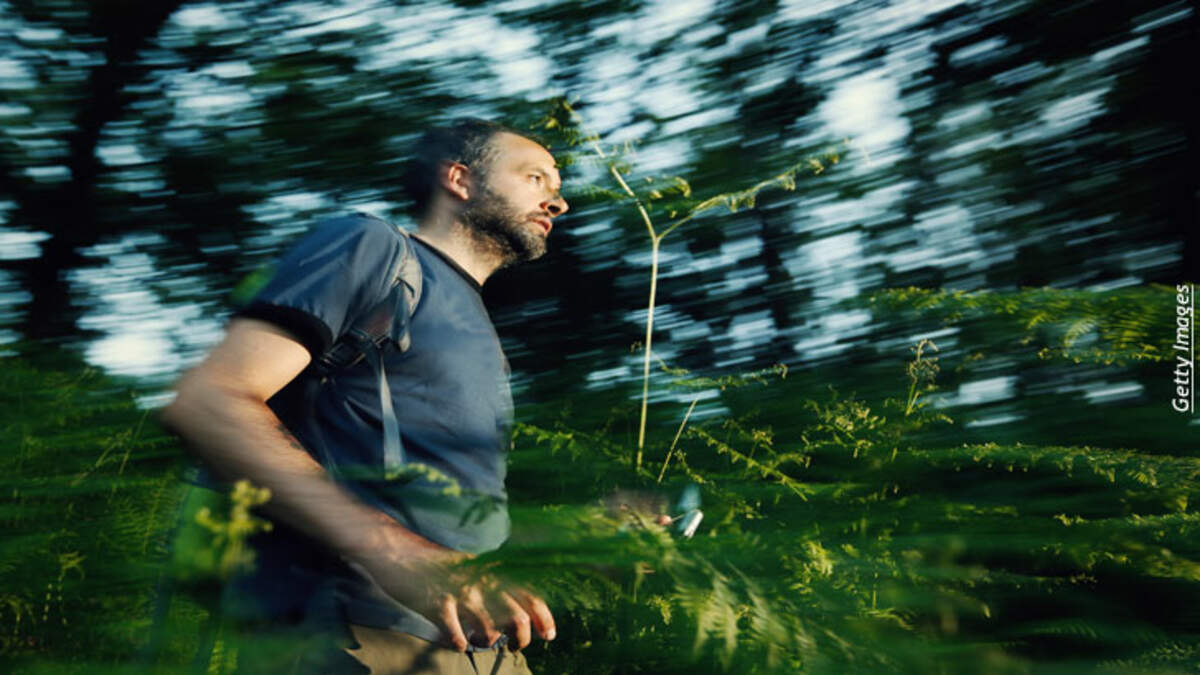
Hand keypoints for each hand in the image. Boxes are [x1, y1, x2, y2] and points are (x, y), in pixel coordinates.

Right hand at [346, 523, 554, 650]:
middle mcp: (480, 582)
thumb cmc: (434, 565)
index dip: (544, 617)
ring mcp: (458, 593)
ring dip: (488, 640)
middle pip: (517, 615)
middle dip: (521, 637)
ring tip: (479, 639)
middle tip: (513, 644)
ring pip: (490, 627)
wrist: (396, 550)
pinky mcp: (435, 603)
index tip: (549, 635)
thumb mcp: (468, 570)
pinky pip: (456, 634)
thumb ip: (488, 587)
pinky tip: (457, 642)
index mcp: (489, 572)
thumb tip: (509, 614)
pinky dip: (460, 643)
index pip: (528, 594)